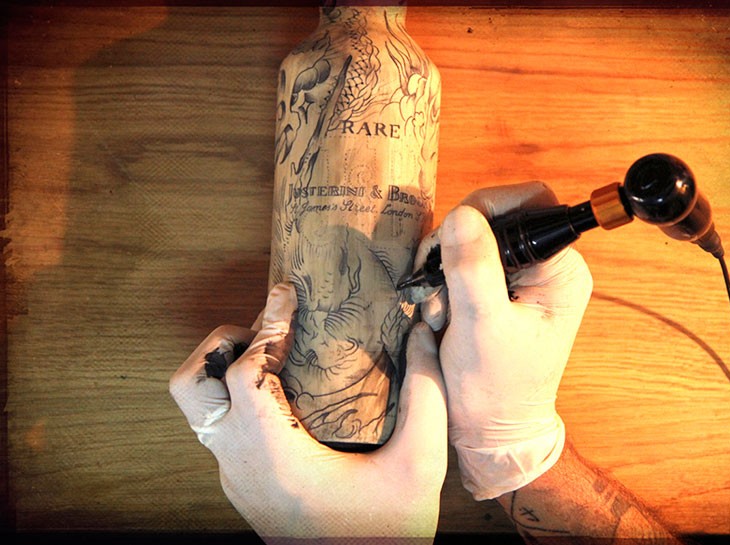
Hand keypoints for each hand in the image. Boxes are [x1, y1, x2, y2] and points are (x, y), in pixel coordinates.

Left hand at [170, 284, 447, 542]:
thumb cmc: (385, 534)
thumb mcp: (420, 465)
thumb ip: (426, 395)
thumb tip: (423, 334)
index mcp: (275, 456)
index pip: (243, 374)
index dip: (266, 325)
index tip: (287, 295)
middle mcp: (241, 464)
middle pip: (191, 386)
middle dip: (224, 345)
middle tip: (271, 332)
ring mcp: (235, 476)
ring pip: (197, 408)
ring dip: (224, 370)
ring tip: (273, 356)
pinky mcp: (242, 483)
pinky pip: (220, 425)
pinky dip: (239, 395)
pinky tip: (284, 391)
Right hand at [419, 182, 592, 500]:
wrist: (491, 430)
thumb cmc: (495, 388)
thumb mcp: (481, 326)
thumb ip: (474, 269)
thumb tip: (462, 215)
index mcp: (562, 271)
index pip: (530, 204)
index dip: (486, 208)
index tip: (448, 238)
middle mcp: (548, 267)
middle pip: (498, 217)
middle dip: (457, 244)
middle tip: (433, 283)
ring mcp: (523, 277)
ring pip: (475, 237)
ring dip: (445, 266)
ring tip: (436, 309)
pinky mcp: (500, 288)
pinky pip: (466, 261)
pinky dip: (443, 280)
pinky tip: (438, 312)